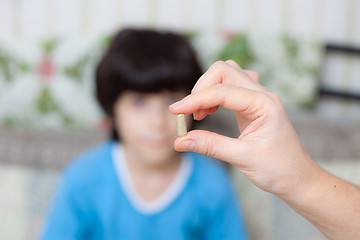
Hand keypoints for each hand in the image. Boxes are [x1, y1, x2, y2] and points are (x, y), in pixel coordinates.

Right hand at [169, 60, 320, 197]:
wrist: (298, 178)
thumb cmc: (279, 169)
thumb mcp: (242, 158)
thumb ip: (210, 146)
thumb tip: (180, 141)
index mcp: (264, 104)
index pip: (222, 91)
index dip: (195, 99)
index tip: (175, 111)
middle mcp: (262, 94)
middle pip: (224, 70)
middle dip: (201, 87)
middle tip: (190, 113)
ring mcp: (258, 97)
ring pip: (228, 73)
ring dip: (209, 88)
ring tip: (201, 112)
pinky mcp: (253, 104)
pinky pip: (231, 86)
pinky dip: (215, 94)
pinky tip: (210, 110)